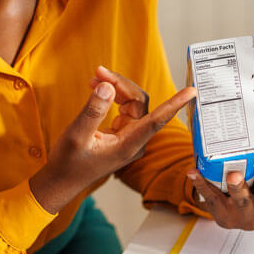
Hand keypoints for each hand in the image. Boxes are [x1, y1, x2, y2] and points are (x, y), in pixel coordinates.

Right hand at [30, 67, 195, 213]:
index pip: (157, 120)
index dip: (175, 103)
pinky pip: (124, 108)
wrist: (61, 180)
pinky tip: (96, 88)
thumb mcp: (76, 136)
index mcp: (129, 145)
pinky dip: (112, 96)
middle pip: (139, 102)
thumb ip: (93, 111)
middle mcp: (134, 140)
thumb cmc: (68, 163)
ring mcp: (130, 137)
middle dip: (121, 84)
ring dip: (115, 88)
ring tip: (94, 77)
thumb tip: (108, 87)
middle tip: (98, 72)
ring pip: (132, 103)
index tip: (192, 91)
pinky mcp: (122, 134)